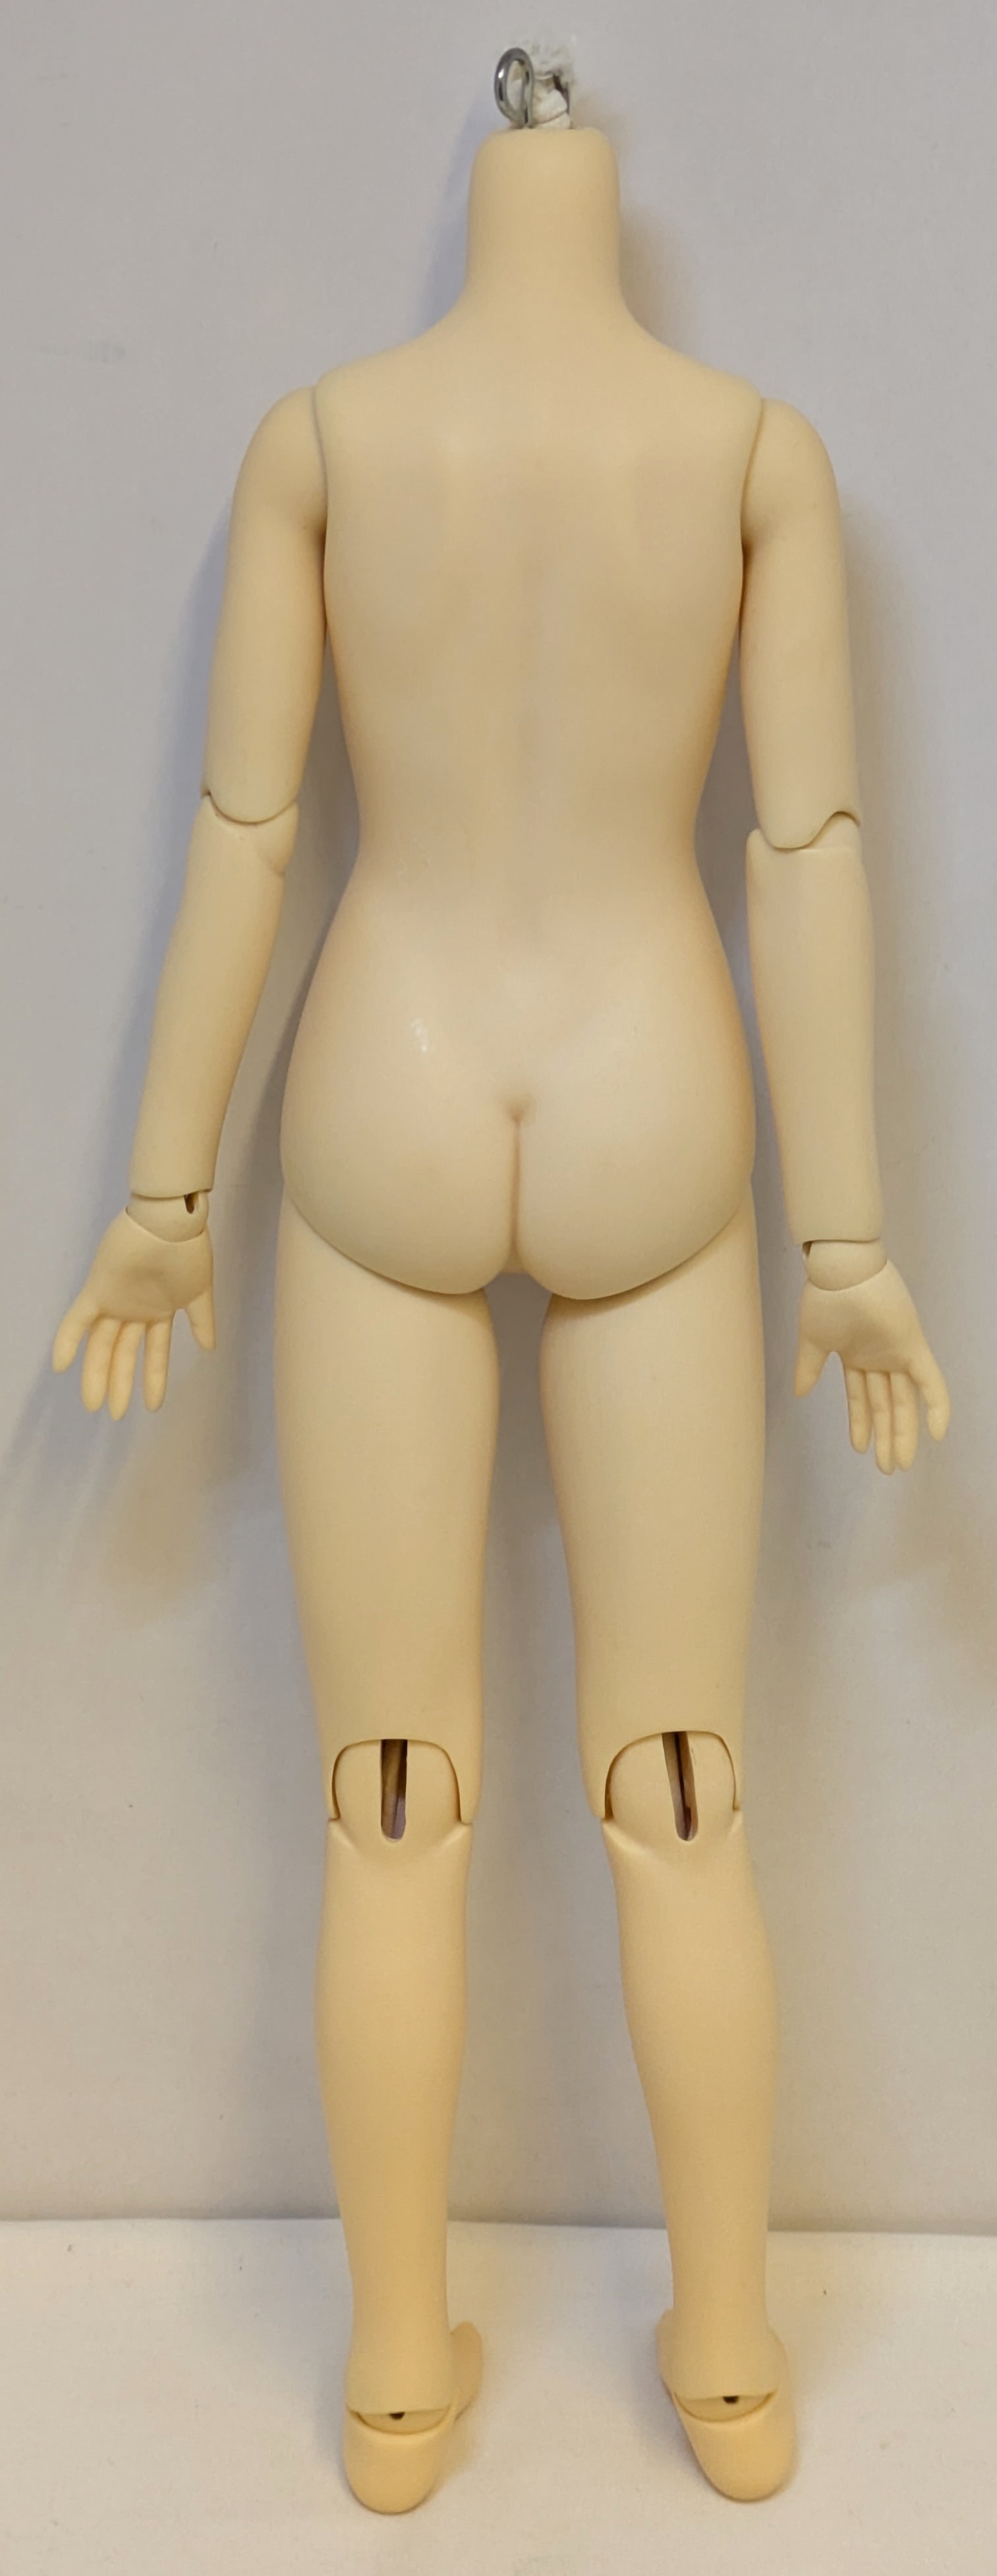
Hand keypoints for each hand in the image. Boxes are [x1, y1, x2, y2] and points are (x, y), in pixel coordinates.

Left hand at [52, 1210, 214, 1417]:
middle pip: (124, 1353)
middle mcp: (135, 1310)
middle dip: (120, 1383)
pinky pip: (77, 1319)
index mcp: (159, 1311)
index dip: (154, 1378)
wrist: (171, 1223)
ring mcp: (115, 1302)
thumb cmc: (188, 1252)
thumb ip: (202, 1320)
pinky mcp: (98, 1290)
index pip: (154, 1352)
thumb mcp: (200, 1291)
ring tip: (94, 1403)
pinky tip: (61, 1366)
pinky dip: (68, 1341)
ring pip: (102, 1344)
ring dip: (98, 1373)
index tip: (153, 1406)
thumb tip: (209, 1349)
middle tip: (116, 1414)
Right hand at [794, 1258, 949, 1470]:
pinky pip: (931, 1381)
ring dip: (902, 1432)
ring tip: (899, 1462)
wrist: (840, 1270)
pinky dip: (937, 1406)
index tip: (860, 1449)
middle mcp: (878, 1358)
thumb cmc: (824, 1298)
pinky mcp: (912, 1346)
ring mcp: (896, 1354)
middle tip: (888, 1467)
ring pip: (904, 1401)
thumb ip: (808, 1368)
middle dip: (886, 1437)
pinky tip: (937, 1434)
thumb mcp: (812, 1340)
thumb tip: (799, 1394)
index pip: (862, 1399)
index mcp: (855, 1357)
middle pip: (886, 1404)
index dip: (861, 1424)